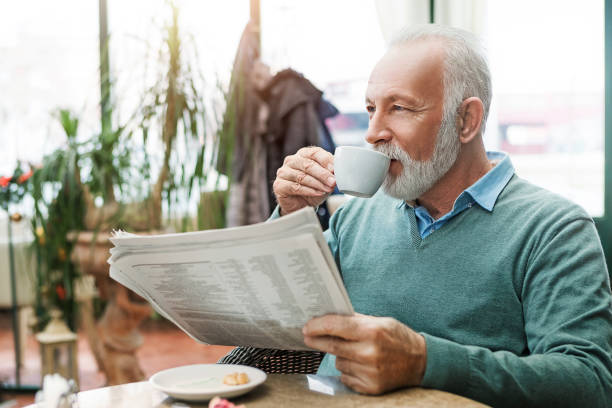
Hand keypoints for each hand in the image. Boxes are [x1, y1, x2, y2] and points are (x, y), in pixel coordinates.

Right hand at [273, 147, 335, 214]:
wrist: (301, 205)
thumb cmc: (314, 189)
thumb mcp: (325, 179)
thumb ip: (331, 173)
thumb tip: (339, 170)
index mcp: (303, 154)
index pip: (314, 152)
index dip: (325, 160)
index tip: (335, 169)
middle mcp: (291, 160)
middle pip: (307, 164)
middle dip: (322, 174)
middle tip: (333, 181)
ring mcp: (283, 172)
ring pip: (302, 176)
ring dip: (317, 184)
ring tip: (327, 189)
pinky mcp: (279, 185)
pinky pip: (295, 187)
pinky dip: (309, 191)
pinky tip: (318, 193)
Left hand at [303, 313, 426, 394]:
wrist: (421, 362)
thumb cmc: (398, 337)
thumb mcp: (380, 321)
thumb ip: (355, 320)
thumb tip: (328, 317)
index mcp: (372, 331)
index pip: (336, 326)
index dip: (317, 325)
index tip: (306, 326)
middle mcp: (369, 352)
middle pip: (332, 346)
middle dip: (317, 340)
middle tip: (307, 336)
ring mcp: (369, 372)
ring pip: (338, 362)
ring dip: (339, 355)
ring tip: (355, 351)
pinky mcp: (370, 387)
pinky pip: (346, 376)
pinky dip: (348, 369)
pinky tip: (360, 364)